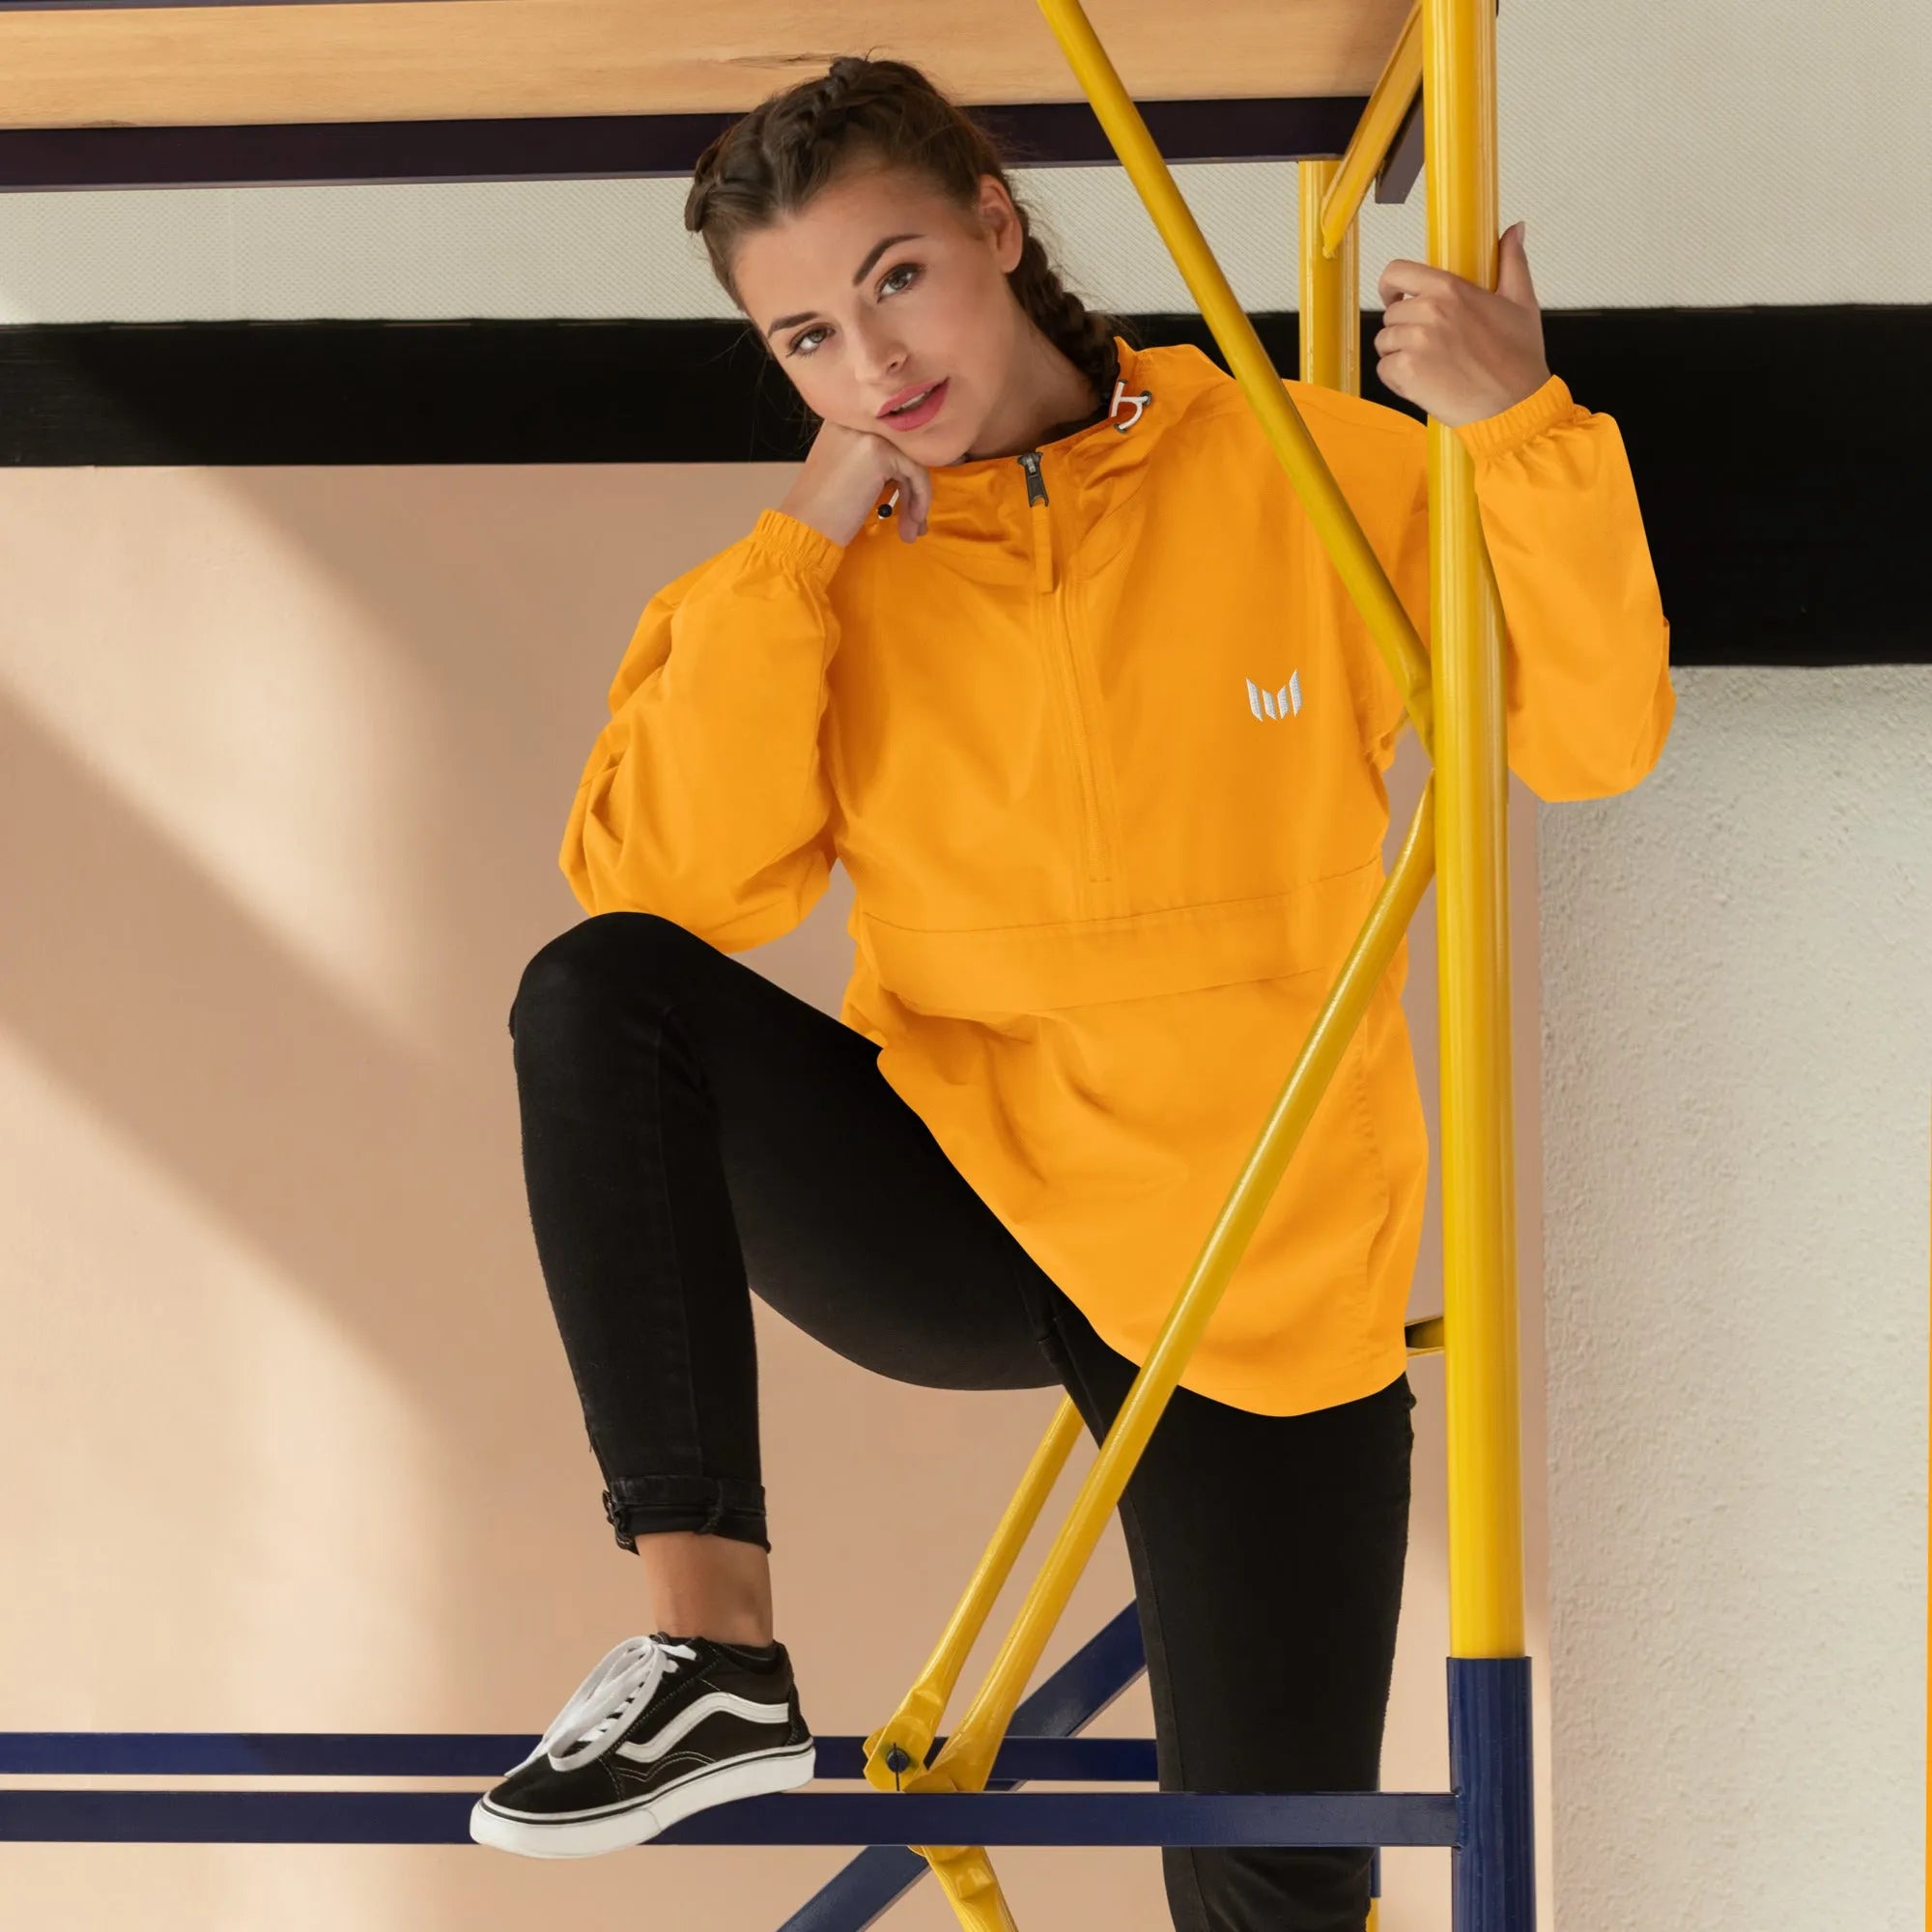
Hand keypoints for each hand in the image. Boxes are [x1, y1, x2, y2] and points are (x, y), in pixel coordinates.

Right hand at [779, 416, 934, 548]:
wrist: (805, 528)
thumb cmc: (823, 509)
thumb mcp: (849, 471)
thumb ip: (875, 461)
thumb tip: (915, 470)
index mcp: (844, 421)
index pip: (889, 439)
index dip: (902, 474)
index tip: (907, 503)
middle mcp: (854, 420)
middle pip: (902, 449)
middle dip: (912, 488)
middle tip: (914, 522)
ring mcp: (867, 433)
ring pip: (911, 461)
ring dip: (917, 498)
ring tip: (912, 531)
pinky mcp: (878, 451)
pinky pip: (915, 472)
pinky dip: (920, 498)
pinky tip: (913, 520)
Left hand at [1374, 221, 1550, 427]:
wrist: (1514, 405)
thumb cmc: (1518, 360)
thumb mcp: (1521, 302)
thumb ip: (1512, 262)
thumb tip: (1514, 231)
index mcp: (1450, 289)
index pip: (1397, 272)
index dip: (1390, 285)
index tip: (1394, 297)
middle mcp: (1428, 311)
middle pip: (1391, 314)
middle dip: (1404, 329)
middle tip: (1432, 347)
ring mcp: (1415, 342)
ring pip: (1385, 343)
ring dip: (1400, 355)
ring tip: (1432, 366)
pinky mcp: (1406, 372)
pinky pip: (1384, 370)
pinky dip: (1398, 379)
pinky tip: (1425, 383)